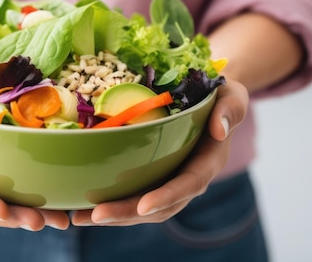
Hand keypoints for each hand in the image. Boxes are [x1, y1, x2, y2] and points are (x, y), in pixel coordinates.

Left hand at [71, 79, 248, 225]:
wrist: (210, 98)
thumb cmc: (219, 93)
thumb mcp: (232, 95)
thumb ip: (230, 110)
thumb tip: (219, 129)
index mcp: (208, 161)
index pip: (189, 184)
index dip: (167, 196)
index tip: (144, 206)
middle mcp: (188, 177)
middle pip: (160, 206)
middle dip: (128, 213)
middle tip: (95, 215)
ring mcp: (169, 180)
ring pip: (142, 207)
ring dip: (113, 215)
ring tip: (79, 217)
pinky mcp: (153, 176)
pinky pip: (133, 195)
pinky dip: (109, 202)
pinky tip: (81, 205)